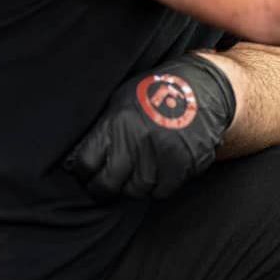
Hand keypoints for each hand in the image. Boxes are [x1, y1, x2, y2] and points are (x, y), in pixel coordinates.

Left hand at [65, 53, 235, 199]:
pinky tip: (160, 172)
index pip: (85, 164)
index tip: (88, 171)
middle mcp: (138, 141)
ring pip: (135, 191)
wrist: (204, 89)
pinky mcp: (184, 164)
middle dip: (103, 187)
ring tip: (138, 172)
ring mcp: (162, 155)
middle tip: (107, 184)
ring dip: (134, 186)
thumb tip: (75, 159)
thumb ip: (103, 129)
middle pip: (106, 184)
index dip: (82, 171)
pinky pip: (162, 191)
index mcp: (117, 123)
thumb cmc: (158, 92)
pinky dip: (159, 186)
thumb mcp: (122, 100)